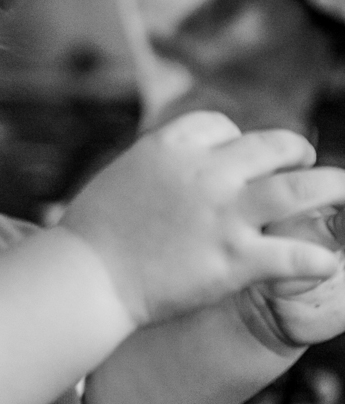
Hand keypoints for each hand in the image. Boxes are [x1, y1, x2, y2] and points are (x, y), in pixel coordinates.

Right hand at [60, 112, 344, 326]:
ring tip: (341, 193)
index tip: (235, 156)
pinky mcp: (235, 259)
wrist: (83, 278)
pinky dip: (316, 260)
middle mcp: (205, 173)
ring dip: (331, 189)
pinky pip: (296, 255)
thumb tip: (167, 176)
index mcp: (169, 148)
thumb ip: (153, 171)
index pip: (221, 126)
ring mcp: (224, 216)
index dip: (235, 139)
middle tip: (303, 164)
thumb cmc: (88, 238)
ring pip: (301, 190)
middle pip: (272, 146)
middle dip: (294, 153)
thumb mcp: (117, 180)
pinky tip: (324, 264)